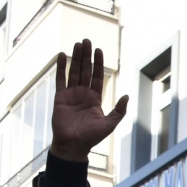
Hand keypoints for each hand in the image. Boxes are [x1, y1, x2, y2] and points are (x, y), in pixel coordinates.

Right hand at [52, 39, 127, 162]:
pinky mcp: (60, 97)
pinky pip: (60, 80)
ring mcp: (71, 94)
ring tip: (77, 44)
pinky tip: (61, 55)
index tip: (99, 50)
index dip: (99, 64)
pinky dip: (61, 67)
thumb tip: (127, 96)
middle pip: (85, 70)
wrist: (73, 145)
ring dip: (75, 58)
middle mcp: (83, 94)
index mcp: (95, 98)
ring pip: (74, 72)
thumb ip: (119, 110)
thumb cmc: (91, 137)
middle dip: (87, 56)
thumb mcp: (110, 124)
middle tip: (87, 40)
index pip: (98, 77)